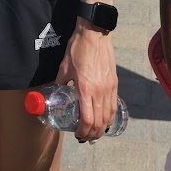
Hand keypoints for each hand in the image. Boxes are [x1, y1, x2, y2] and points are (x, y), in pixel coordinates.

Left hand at [56, 24, 117, 141]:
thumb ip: (60, 82)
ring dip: (102, 129)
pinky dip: (109, 118)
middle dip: (92, 134)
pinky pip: (113, 106)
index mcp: (85, 88)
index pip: (87, 119)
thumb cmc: (77, 48)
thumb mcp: (64, 67)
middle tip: (84, 137)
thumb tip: (55, 93)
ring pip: (108, 116)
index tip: (76, 134)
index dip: (82, 131)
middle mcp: (99, 91)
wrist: (94, 33)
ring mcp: (109, 88)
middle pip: (99, 122)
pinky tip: (105, 121)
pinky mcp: (115, 84)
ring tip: (94, 133)